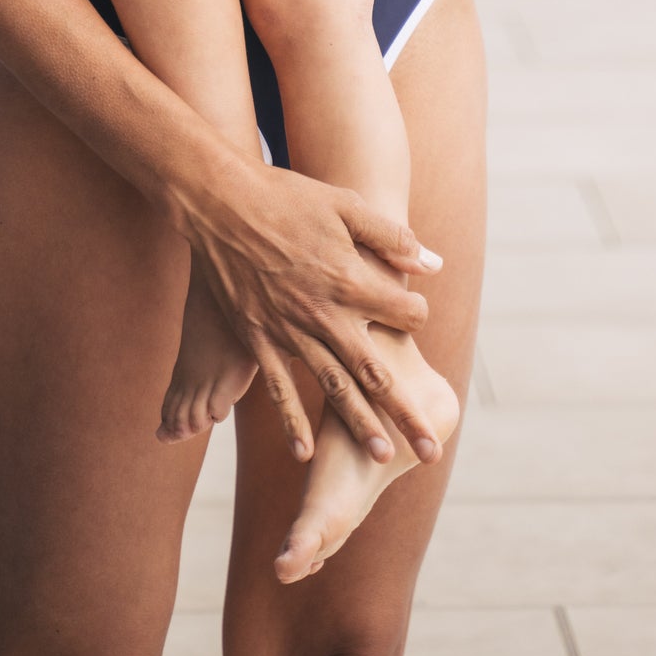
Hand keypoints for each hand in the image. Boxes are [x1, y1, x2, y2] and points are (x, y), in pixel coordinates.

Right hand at [181, 153, 445, 464]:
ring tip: (384, 457)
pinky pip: (278, 389)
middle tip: (432, 449)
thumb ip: (391, 238)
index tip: (415, 313)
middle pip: (375, 372)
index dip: (417, 314)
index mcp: (349, 280)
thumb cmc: (287, 198)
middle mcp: (323, 315)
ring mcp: (289, 331)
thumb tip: (434, 266)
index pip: (404, 314)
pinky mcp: (258, 339)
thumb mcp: (345, 205)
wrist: (220, 202)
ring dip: (360, 424)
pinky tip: (304, 453)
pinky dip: (292, 422)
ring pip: (333, 387)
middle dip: (405, 412)